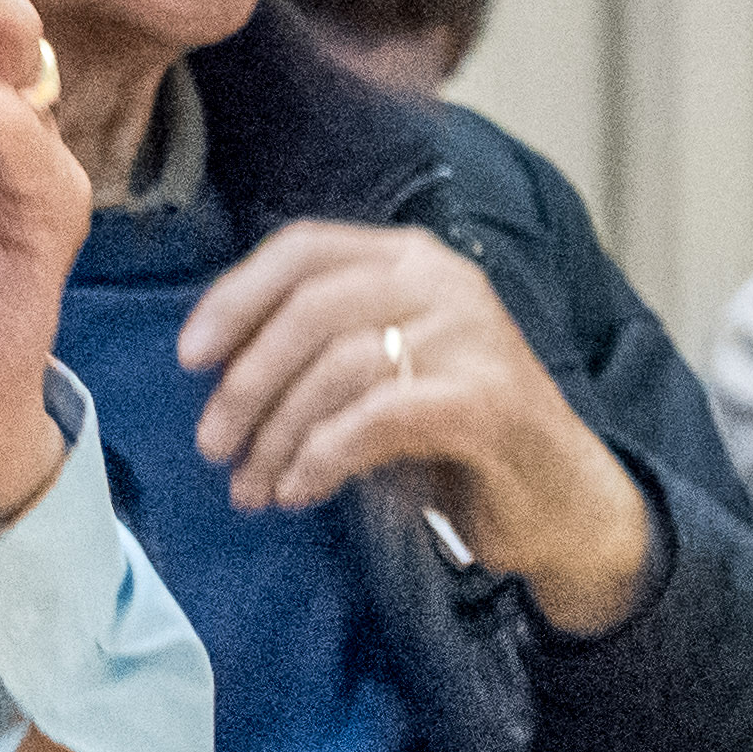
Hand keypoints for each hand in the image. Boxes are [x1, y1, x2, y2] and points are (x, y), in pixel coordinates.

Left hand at [174, 221, 650, 634]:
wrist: (563, 502)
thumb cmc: (455, 438)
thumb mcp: (381, 373)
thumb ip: (316, 350)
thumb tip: (213, 367)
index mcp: (410, 259)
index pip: (302, 248)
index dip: (235, 298)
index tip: (190, 358)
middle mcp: (444, 282)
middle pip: (309, 309)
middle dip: (246, 383)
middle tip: (212, 444)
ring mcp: (472, 336)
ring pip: (336, 368)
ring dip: (278, 434)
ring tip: (253, 486)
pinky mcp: (486, 400)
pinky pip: (375, 418)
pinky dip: (322, 457)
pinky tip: (299, 491)